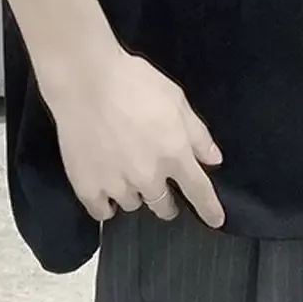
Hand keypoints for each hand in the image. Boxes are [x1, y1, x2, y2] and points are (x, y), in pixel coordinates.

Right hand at [41, 45, 225, 227]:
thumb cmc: (134, 82)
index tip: (215, 220)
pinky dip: (106, 205)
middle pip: (163, 205)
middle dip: (166, 201)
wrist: (86, 81)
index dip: (209, 209)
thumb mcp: (176, 99)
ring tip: (126, 173)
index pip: (199, 191)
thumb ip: (197, 133)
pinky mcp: (88, 187)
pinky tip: (106, 190)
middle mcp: (148, 177)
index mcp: (174, 154)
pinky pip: (101, 211)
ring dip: (135, 194)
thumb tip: (213, 160)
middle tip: (159, 186)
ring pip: (132, 204)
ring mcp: (117, 185)